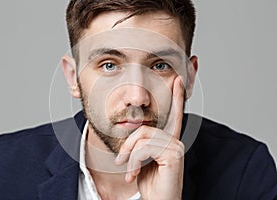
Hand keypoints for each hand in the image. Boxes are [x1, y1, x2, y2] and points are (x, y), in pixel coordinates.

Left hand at [115, 76, 184, 199]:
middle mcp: (174, 142)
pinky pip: (144, 147)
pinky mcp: (174, 155)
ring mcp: (176, 147)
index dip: (176, 97)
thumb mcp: (140, 161)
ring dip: (129, 156)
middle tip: (120, 161)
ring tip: (128, 171)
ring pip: (142, 137)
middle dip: (127, 144)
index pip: (173, 115)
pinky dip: (133, 161)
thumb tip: (133, 132)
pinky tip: (134, 175)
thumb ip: (139, 145)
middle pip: (144, 128)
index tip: (178, 80)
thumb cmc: (148, 184)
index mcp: (168, 141)